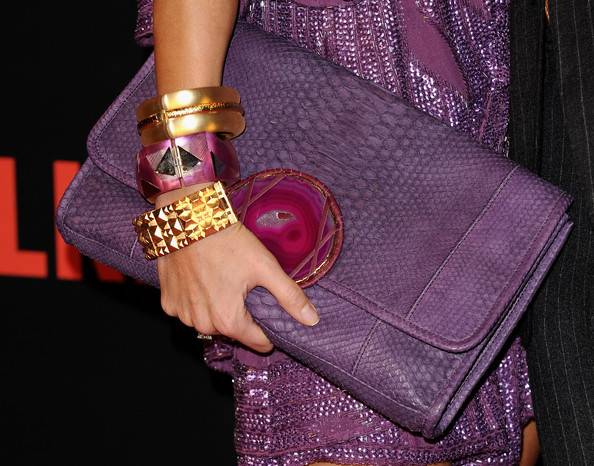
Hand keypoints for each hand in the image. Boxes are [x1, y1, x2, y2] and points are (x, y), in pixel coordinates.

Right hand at [156, 221, 319, 352]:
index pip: (259, 342)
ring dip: (218, 308)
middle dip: (243, 314)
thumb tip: (312, 320)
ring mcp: (182, 314)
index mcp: (228, 320)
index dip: (269, 328)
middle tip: (244, 286)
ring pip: (211, 322)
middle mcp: (202, 324)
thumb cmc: (226, 240)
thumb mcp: (265, 266)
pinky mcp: (167, 302)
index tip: (269, 308)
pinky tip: (203, 279)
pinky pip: (189, 311)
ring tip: (223, 280)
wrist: (186, 217)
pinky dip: (197, 300)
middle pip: (234, 331)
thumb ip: (290, 296)